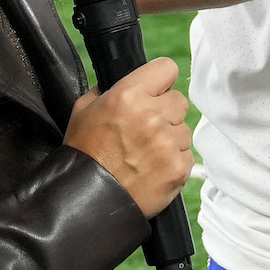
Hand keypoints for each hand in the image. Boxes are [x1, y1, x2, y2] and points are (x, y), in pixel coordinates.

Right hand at [65, 55, 195, 214]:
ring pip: (184, 129)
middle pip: (179, 100)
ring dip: (170, 139)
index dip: (160, 81)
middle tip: (146, 128)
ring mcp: (168, 143)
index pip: (167, 68)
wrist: (88, 201)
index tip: (155, 91)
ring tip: (146, 153)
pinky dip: (173, 162)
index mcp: (128, 95)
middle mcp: (151, 116)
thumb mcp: (83, 111)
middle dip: (166, 112)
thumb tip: (122, 81)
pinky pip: (186, 155)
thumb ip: (106, 90)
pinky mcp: (178, 167)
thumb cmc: (84, 156)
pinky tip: (153, 169)